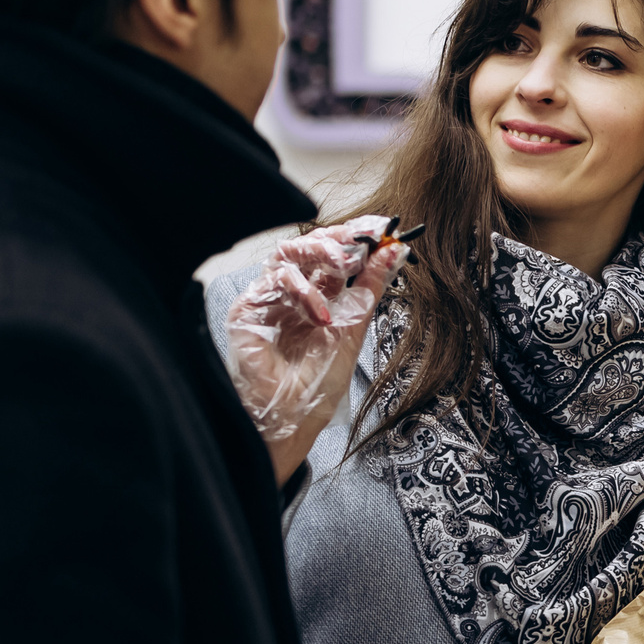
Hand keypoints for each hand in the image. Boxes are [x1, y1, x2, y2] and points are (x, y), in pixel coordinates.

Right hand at [225, 218, 406, 483]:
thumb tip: (394, 251)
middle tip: (362, 237)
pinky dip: (301, 289)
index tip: (380, 226)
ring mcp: (270, 300)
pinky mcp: (249, 309)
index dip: (356, 236)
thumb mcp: (355, 328)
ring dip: (319, 252)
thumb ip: (371, 288)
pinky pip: (272, 280)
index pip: (335, 256)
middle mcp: (294, 296)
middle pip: (311, 248)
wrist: (295, 417)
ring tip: (341, 266)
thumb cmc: (319, 384)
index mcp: (322, 298)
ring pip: (288, 254)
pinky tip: (319, 313)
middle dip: (339, 237)